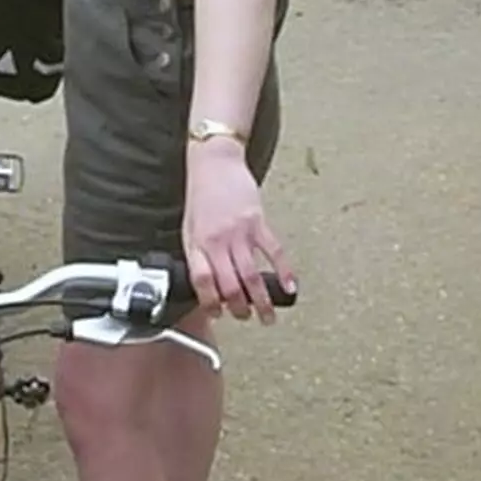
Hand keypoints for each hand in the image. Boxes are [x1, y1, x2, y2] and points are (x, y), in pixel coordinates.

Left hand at [182, 140, 295, 324]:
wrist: (214, 162)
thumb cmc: (202, 194)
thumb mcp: (189, 227)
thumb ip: (198, 255)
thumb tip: (208, 285)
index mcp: (198, 243)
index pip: (202, 282)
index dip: (210, 303)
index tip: (217, 314)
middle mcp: (218, 241)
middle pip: (230, 285)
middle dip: (240, 309)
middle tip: (248, 318)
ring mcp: (240, 232)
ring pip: (251, 276)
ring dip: (262, 301)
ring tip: (268, 316)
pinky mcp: (258, 222)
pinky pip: (274, 252)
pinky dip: (284, 273)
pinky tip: (291, 287)